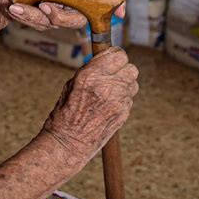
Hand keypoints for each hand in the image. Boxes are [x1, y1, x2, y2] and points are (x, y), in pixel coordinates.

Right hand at [41, 47, 138, 167]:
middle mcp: (107, 87)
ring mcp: (118, 102)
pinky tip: (108, 105)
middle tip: (112, 74)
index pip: (118, 55)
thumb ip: (90, 70)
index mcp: (90, 76)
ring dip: (124, 84)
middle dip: (122, 69)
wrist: (67, 144)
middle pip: (130, 68)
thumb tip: (103, 60)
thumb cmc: (64, 114)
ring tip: (109, 91)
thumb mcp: (71, 85)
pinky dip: (122, 99)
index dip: (114, 56)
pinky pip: (130, 98)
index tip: (110, 59)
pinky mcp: (124, 114)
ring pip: (133, 83)